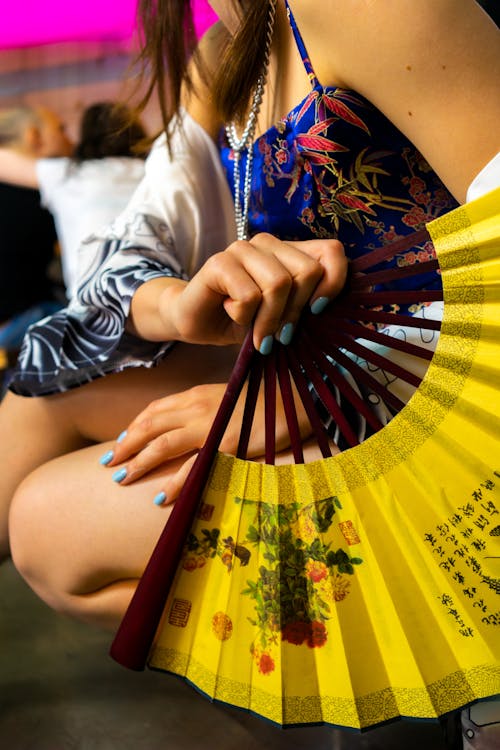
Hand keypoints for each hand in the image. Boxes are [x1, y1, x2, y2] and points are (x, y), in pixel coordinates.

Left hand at [99, 380, 312, 502]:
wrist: (296, 397)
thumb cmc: (265, 399)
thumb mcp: (229, 397)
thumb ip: (207, 408)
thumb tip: (191, 425)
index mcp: (197, 394)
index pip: (156, 409)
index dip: (135, 426)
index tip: (121, 441)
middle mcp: (197, 406)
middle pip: (150, 425)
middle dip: (126, 444)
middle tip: (108, 462)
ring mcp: (210, 425)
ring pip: (162, 444)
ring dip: (139, 462)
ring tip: (122, 478)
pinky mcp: (225, 444)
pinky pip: (192, 467)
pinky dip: (174, 483)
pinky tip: (161, 497)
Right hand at [165, 233, 346, 351]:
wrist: (197, 322)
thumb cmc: (244, 320)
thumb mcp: (283, 316)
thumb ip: (307, 306)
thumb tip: (330, 312)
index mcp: (289, 251)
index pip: (332, 251)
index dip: (334, 282)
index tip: (318, 312)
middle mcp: (268, 243)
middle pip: (307, 272)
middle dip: (296, 313)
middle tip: (280, 336)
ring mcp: (242, 249)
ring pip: (279, 283)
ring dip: (269, 320)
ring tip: (258, 335)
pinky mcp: (219, 262)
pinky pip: (249, 295)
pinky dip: (243, 317)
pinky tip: (231, 314)